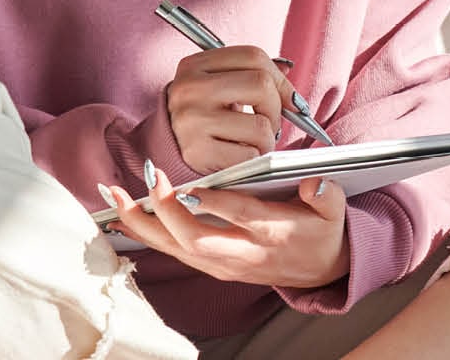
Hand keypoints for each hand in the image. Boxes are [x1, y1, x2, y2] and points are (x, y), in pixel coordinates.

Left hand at [101, 171, 349, 288]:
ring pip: (176, 249)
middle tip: (147, 179)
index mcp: (273, 234)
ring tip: (114, 197)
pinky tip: (122, 218)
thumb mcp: (335, 212)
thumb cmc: (322, 232)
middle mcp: (243, 253)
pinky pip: (172, 252)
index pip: (240, 217)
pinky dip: (145, 235)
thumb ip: (326, 195)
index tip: (187, 185)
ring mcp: (224, 264)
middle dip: (165, 212)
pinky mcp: (212, 266)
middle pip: (196, 240)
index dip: (213, 202)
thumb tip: (314, 182)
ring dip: (143, 225)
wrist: (321, 270)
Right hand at [165, 45, 303, 173]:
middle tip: (268, 122)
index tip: (290, 99)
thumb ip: (253, 78)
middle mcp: (190, 88)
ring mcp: (191, 120)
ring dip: (266, 140)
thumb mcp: (220, 86)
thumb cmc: (204, 115)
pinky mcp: (197, 152)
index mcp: (195, 65)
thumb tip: (294, 91)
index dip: (281, 79)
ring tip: (251, 142)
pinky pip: (249, 155)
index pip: (254, 56)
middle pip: (261, 85)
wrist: (166, 149)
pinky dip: (253, 159)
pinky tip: (239, 156)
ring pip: (260, 126)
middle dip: (276, 109)